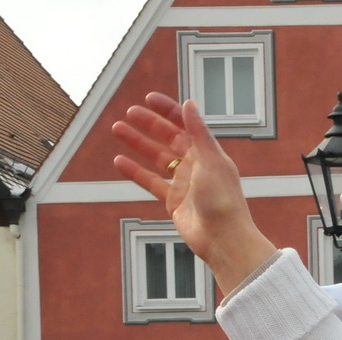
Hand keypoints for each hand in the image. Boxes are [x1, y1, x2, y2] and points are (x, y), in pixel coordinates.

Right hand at [110, 93, 276, 294]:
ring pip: (156, 157)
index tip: (149, 99)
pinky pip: (150, 182)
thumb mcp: (211, 161)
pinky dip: (135, 171)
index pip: (186, 125)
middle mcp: (196, 166)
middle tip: (129, 112)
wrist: (223, 239)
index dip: (168, 111)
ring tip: (117, 129)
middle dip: (149, 124)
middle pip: (169, 138)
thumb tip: (189, 103)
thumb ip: (199, 132)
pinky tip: (119, 161)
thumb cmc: (223, 201)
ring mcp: (184, 183)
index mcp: (208, 154)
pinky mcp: (173, 201)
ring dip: (137, 143)